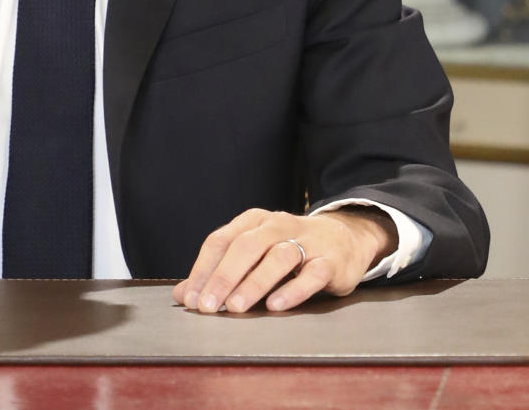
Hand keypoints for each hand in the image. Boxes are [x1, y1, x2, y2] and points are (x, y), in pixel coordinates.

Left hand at [172, 206, 395, 314]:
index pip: (221, 241)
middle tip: (207, 306)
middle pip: (246, 247)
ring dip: (254, 282)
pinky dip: (293, 289)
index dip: (203, 269)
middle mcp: (278, 226)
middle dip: (224, 277)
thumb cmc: (291, 248)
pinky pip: (311, 274)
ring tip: (235, 307)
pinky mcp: (330, 262)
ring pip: (277, 257)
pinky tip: (276, 306)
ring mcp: (306, 242)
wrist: (345, 238)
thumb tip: (183, 295)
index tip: (190, 299)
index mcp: (254, 221)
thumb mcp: (255, 253)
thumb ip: (220, 271)